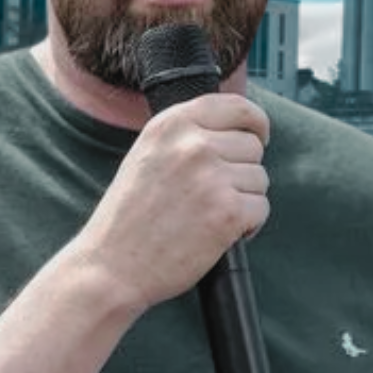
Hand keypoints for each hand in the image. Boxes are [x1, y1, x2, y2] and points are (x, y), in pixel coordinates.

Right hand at [74, 94, 269, 312]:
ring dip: (244, 200)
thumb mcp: (147, 154)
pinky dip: (248, 226)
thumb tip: (236, 129)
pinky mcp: (228, 212)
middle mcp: (193, 144)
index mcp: (171, 124)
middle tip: (213, 195)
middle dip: (242, 171)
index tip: (258, 137)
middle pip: (253, 146)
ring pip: (259, 179)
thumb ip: (187, 135)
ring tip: (207, 216)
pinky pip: (261, 209)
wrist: (111, 266)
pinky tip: (217, 234)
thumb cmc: (129, 217)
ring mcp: (212, 177)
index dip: (255, 123)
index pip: (237, 106)